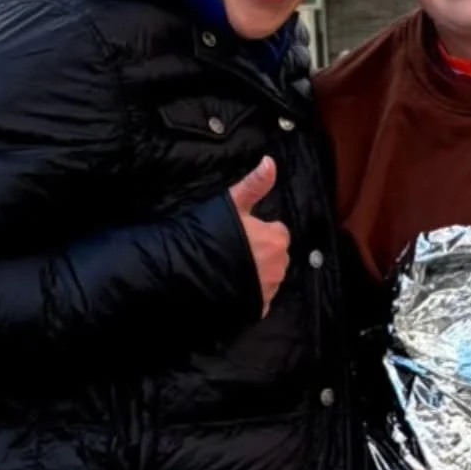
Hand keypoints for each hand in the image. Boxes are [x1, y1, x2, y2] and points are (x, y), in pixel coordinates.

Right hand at [227, 156, 289, 313]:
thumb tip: (271, 161)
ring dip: (257, 275)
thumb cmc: (212, 233)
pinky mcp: (257, 309)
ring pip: (269, 279)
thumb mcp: (231, 203)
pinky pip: (260, 301)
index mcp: (277, 239)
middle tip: (234, 252)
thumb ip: (254, 184)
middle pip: (276, 257)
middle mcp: (279, 266)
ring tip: (231, 270)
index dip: (261, 232)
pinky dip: (250, 296)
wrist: (191, 273)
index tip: (242, 234)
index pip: (279, 233)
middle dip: (261, 254)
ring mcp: (269, 290)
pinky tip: (232, 289)